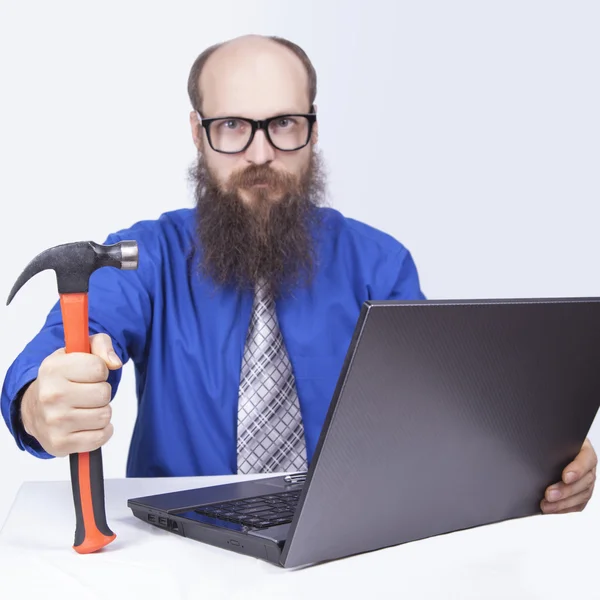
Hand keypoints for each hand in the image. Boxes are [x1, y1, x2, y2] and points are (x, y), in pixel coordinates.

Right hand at [20, 333, 121, 456]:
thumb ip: (101, 344)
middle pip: (104, 394)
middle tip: (87, 392)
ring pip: (104, 416)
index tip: (89, 373)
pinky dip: (101, 431)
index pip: (99, 367)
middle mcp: (51, 395)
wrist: (34, 409)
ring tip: (85, 407)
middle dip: (102, 392)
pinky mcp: (60, 443)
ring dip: (101, 412)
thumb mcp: (79, 351)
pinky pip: (100, 437)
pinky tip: (88, 424)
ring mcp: (54, 422)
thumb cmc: (63, 378)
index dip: (101, 370)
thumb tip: (115, 363)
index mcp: (53, 368)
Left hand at [541, 438, 596, 513]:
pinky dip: (565, 508)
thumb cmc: (550, 438)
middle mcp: (588, 465)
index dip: (577, 469)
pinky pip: (578, 504)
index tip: (565, 477)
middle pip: (585, 481)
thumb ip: (546, 440)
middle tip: (548, 494)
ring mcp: (586, 479)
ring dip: (563, 503)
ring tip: (546, 505)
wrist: (551, 444)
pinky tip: (552, 509)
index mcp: (583, 448)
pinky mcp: (581, 492)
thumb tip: (529, 444)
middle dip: (566, 490)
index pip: (586, 459)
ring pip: (582, 495)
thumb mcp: (550, 435)